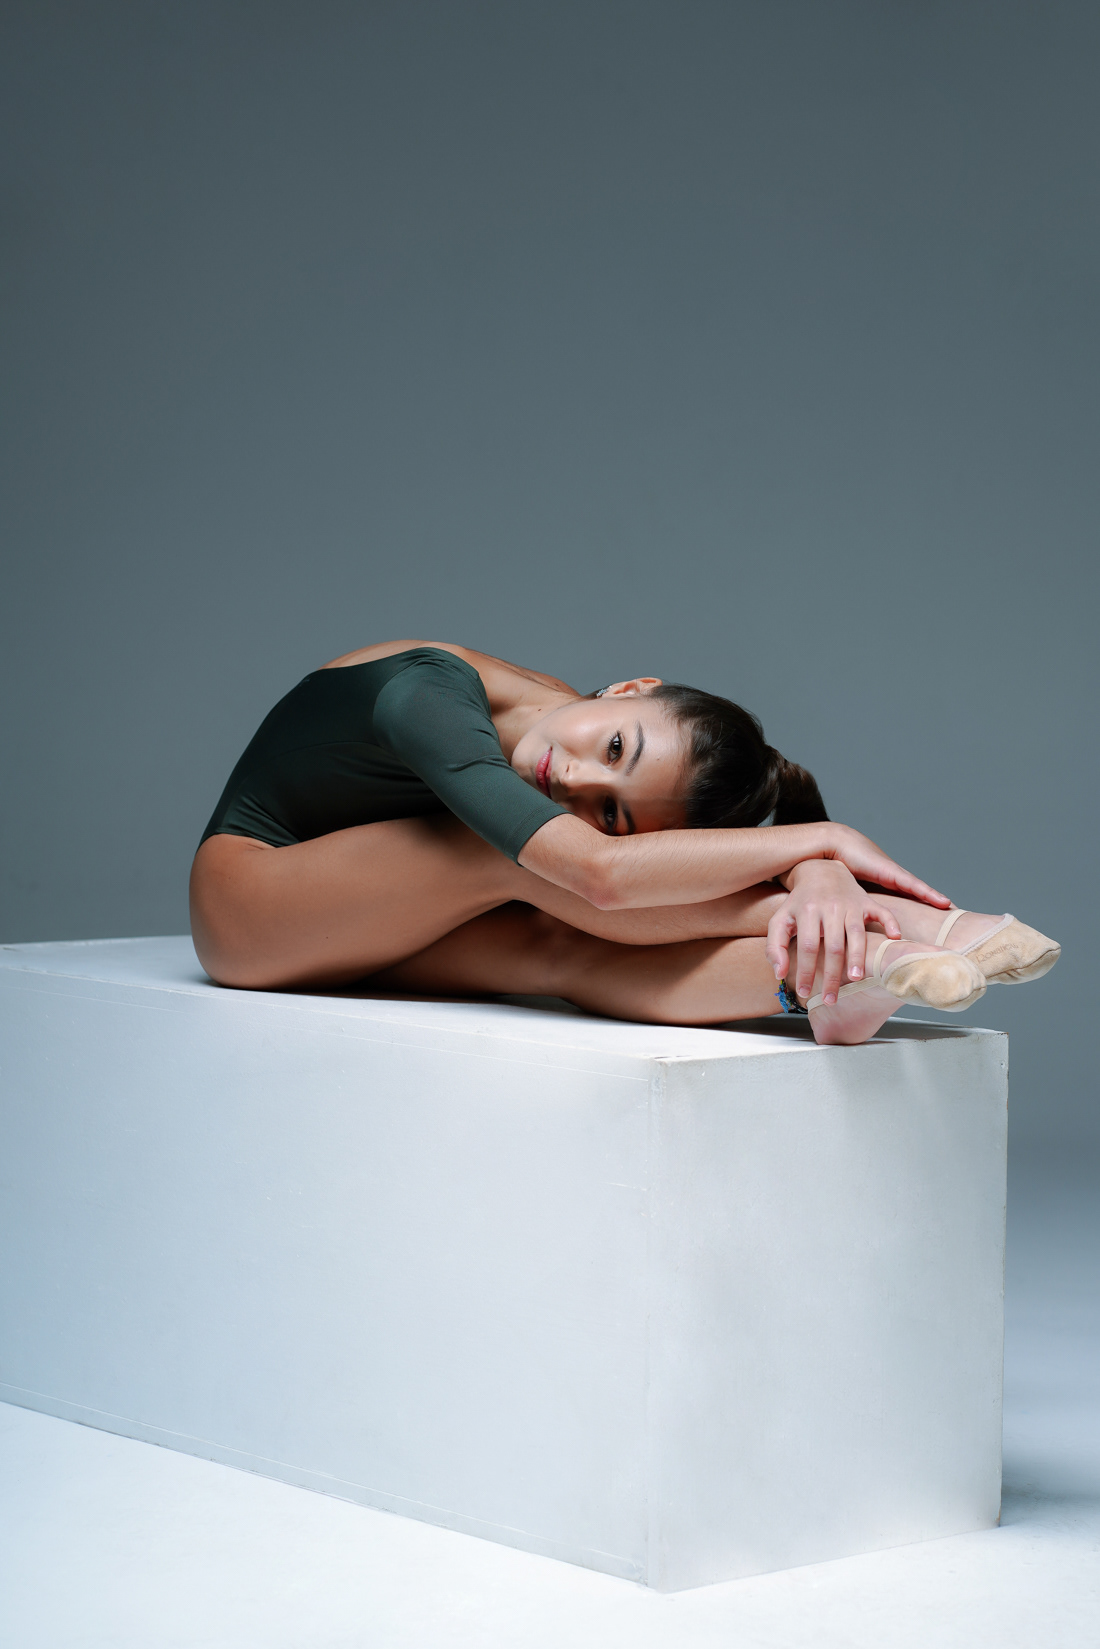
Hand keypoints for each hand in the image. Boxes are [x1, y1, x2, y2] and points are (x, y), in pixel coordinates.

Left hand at [766, 860, 903, 1005]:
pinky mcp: (867, 901)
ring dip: (858, 957)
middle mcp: (830, 907)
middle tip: (831, 999)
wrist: (820, 871)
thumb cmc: (799, 903)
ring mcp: (850, 904)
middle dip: (832, 975)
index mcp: (807, 911)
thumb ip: (774, 947)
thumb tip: (779, 974)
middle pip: (833, 946)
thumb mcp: (780, 921)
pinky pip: (883, 913)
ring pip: (857, 934)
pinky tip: (894, 939)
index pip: (807, 946)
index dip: (806, 971)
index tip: (805, 993)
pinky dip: (891, 924)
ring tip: (854, 979)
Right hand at [820, 824, 949, 908]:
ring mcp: (896, 875)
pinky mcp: (894, 873)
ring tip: (956, 912)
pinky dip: (930, 895)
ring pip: (923, 892)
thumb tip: (851, 925)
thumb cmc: (839, 868)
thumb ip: (856, 905)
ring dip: (939, 901)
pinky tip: (944, 902)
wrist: (835, 847)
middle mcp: (894, 880)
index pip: (909, 899)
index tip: (937, 921)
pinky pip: (916, 887)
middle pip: (920, 896)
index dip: (922, 908)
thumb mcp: (851, 892)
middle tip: (956, 918)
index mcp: (885, 886)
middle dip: (936, 906)